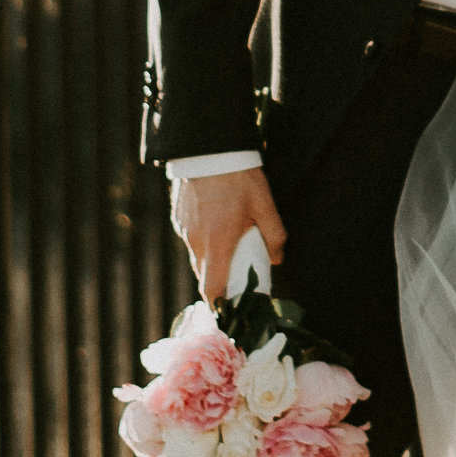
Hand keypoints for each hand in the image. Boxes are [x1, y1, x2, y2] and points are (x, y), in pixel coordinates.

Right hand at [169, 166, 287, 304]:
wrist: (208, 147)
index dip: (220, 305)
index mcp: (218, 244)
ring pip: (198, 255)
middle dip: (220, 278)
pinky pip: (191, 236)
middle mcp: (196, 241)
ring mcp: (184, 229)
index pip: (212, 290)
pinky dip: (204, 237)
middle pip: (205, 274)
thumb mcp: (265, 205)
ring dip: (213, 255)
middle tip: (239, 270)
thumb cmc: (238, 176)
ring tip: (230, 238)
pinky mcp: (178, 217)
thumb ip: (274, 235)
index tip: (230, 310)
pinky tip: (216, 219)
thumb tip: (277, 259)